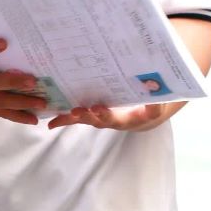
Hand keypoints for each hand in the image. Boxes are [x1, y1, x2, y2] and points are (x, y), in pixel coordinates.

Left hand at [46, 102, 175, 131]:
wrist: (145, 118)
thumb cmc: (153, 109)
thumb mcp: (159, 106)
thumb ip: (157, 101)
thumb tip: (154, 87)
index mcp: (127, 119)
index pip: (116, 118)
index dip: (107, 114)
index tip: (98, 108)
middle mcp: (112, 121)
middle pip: (97, 120)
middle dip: (86, 116)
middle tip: (76, 110)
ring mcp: (102, 119)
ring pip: (85, 119)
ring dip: (71, 118)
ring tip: (55, 119)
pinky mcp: (95, 114)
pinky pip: (79, 117)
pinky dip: (65, 119)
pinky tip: (51, 122)